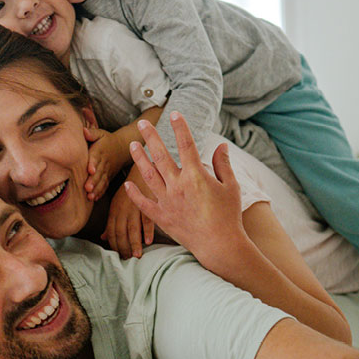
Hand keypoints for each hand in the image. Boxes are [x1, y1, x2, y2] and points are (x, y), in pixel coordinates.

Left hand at [84, 126, 128, 200]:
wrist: (123, 148)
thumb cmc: (107, 140)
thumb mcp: (101, 133)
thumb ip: (92, 133)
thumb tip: (83, 130)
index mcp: (101, 150)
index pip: (96, 157)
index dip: (93, 163)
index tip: (90, 170)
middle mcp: (104, 162)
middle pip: (99, 172)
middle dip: (93, 180)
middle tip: (87, 188)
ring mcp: (107, 171)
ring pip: (102, 181)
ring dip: (96, 189)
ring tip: (90, 196)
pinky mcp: (109, 177)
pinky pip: (105, 185)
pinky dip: (100, 192)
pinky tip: (94, 198)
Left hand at [101, 167, 155, 258]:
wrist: (141, 172)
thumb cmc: (129, 191)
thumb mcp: (117, 204)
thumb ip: (111, 222)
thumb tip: (103, 237)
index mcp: (114, 211)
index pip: (112, 232)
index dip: (114, 245)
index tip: (119, 256)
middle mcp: (122, 210)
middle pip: (121, 232)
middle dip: (124, 247)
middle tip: (128, 259)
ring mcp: (134, 207)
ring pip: (132, 228)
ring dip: (134, 243)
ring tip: (137, 255)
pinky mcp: (147, 202)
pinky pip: (146, 219)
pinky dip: (147, 231)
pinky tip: (148, 241)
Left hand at [122, 113, 246, 263]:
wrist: (220, 245)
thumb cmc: (229, 215)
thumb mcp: (231, 187)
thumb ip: (224, 164)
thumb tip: (222, 145)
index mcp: (196, 176)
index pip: (186, 144)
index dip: (180, 127)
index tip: (174, 114)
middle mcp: (178, 185)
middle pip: (161, 156)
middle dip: (151, 137)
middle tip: (142, 124)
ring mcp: (168, 201)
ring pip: (149, 175)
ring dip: (140, 159)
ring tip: (133, 145)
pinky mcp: (162, 217)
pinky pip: (144, 203)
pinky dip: (134, 193)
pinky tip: (127, 184)